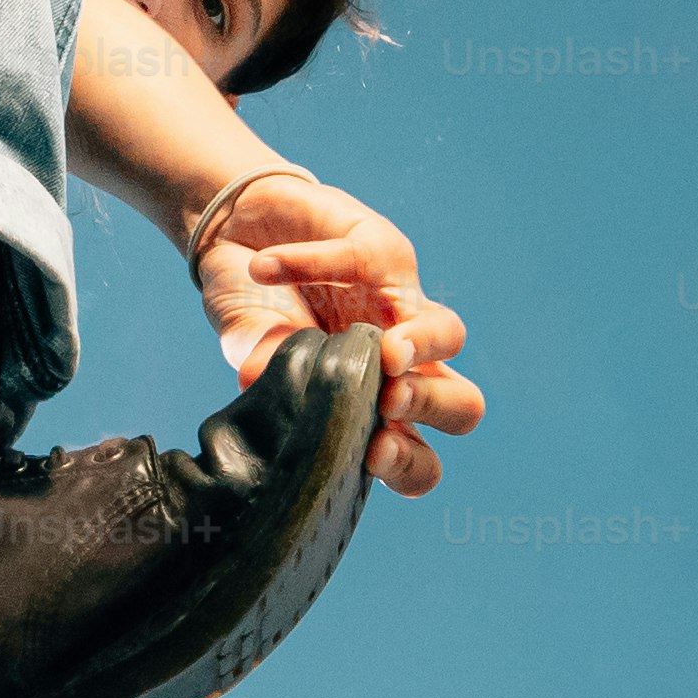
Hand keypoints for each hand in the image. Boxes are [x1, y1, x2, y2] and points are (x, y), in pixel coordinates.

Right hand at [188, 171, 483, 496]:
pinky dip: (305, 264)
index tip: (371, 455)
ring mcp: (400, 306)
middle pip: (462, 405)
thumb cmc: (249, 302)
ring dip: (422, 348)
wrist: (235, 230)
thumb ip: (257, 361)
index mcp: (368, 406)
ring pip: (451, 334)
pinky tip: (264, 268)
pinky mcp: (383, 249)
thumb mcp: (246, 341)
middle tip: (387, 401)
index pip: (416, 458)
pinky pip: (361, 261)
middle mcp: (398, 364)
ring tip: (382, 352)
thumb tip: (256, 379)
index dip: (404, 466)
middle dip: (431, 408)